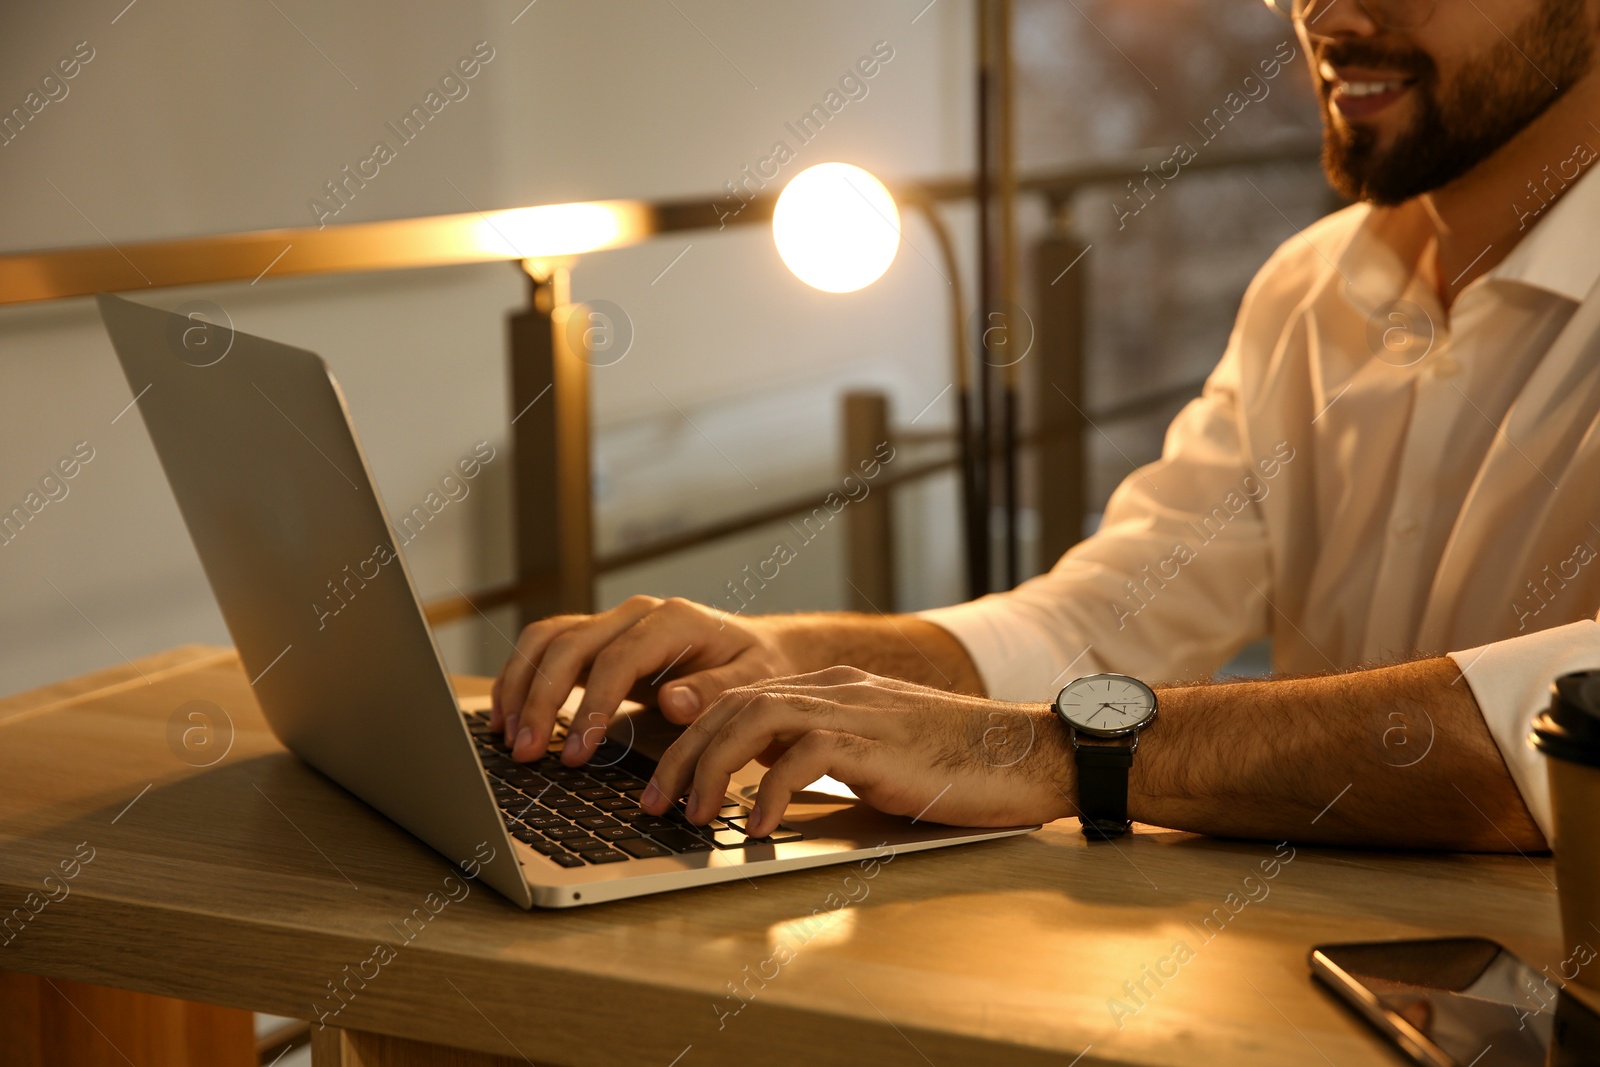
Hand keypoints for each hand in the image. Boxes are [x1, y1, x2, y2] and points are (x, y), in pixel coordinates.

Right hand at [490, 596, 799, 763]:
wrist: (760, 648)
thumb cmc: (759, 667)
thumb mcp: (755, 680)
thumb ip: (715, 690)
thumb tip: (672, 701)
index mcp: (673, 621)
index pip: (616, 659)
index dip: (591, 707)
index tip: (576, 752)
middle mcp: (636, 615)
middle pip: (569, 645)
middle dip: (541, 700)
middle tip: (527, 753)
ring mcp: (613, 623)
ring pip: (547, 640)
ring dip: (520, 686)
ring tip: (508, 738)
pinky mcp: (599, 642)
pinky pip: (548, 649)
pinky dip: (522, 679)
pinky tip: (509, 717)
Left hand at [637, 667, 1071, 836]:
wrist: (1033, 753)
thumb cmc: (961, 764)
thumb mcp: (877, 757)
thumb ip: (827, 761)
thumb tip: (770, 796)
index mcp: (832, 688)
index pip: (739, 698)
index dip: (691, 738)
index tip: (663, 784)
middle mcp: (837, 689)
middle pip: (732, 704)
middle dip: (682, 754)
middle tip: (653, 804)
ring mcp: (858, 709)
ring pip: (755, 718)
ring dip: (711, 766)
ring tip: (690, 814)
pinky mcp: (879, 741)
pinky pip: (805, 755)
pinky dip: (769, 789)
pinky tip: (753, 827)